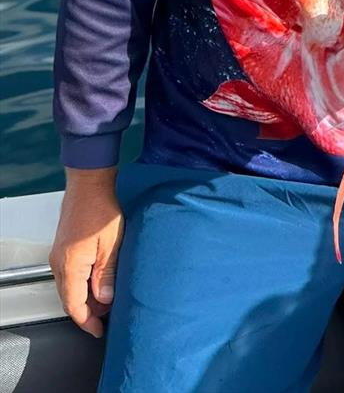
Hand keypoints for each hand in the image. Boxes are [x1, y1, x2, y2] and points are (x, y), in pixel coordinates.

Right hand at [49, 166, 123, 337]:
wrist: (89, 184)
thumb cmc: (101, 209)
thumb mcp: (111, 244)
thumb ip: (107, 274)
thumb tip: (105, 300)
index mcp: (70, 266)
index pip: (74, 305)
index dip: (87, 321)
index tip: (99, 331)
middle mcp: (60, 263)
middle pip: (70, 299)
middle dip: (89, 311)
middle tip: (109, 316)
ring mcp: (59, 256)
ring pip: (70, 287)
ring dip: (87, 297)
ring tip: (108, 300)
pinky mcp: (64, 248)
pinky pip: (71, 275)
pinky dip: (83, 283)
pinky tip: (99, 281)